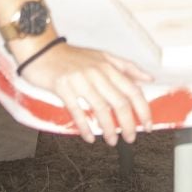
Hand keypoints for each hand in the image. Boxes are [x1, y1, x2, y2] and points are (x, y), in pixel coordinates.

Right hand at [15, 41, 154, 144]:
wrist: (41, 50)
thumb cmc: (72, 57)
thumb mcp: (102, 56)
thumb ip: (126, 67)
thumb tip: (149, 78)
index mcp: (109, 66)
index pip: (132, 90)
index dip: (143, 109)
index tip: (147, 125)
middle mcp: (97, 73)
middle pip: (119, 103)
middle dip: (128, 124)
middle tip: (131, 138)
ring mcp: (80, 80)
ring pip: (101, 109)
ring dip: (109, 129)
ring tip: (112, 141)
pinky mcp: (63, 87)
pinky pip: (77, 111)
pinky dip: (85, 127)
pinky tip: (89, 137)